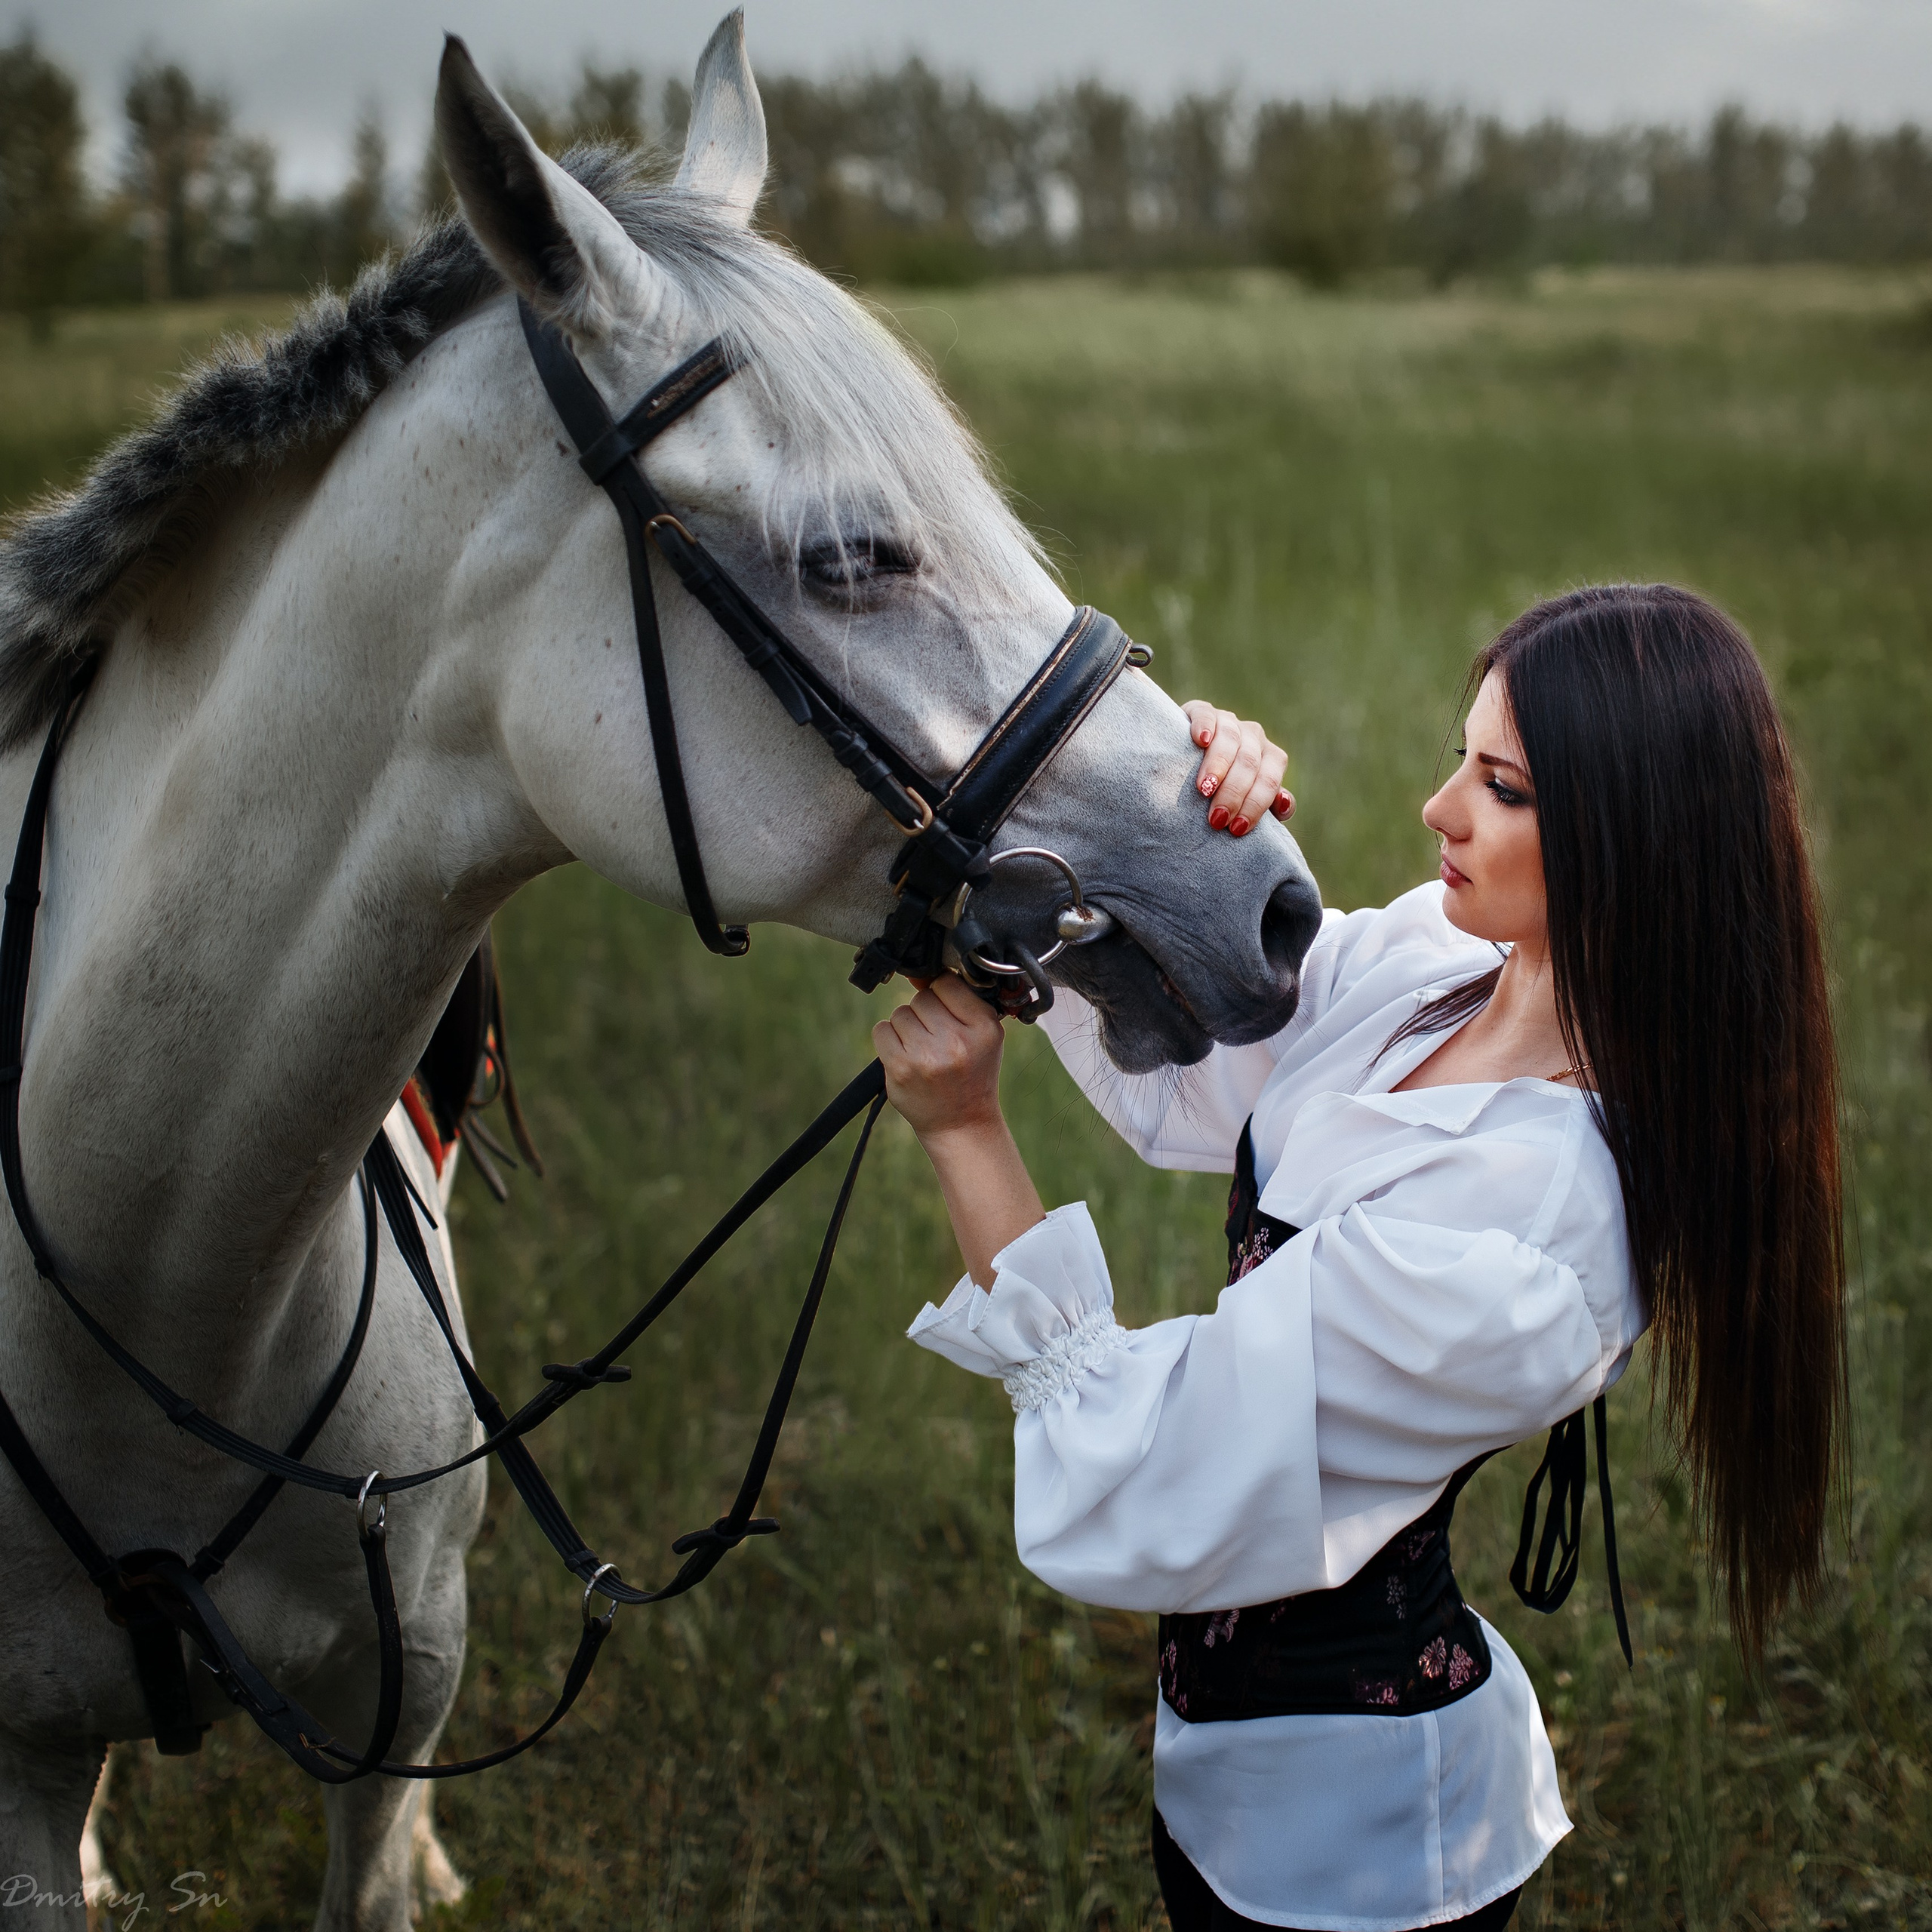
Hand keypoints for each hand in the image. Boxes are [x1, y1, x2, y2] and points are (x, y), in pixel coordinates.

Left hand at [874, 975, 1044, 1286]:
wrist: (961, 1123)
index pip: (946, 983)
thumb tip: (918, 970)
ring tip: (923, 1051)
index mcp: (984, 1027)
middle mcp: (956, 1041)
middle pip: (921, 998)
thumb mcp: (982, 1035)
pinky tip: (905, 1057)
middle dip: (924, 1015)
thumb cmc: (973, 1074)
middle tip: (936, 1040)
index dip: (943, 997)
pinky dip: (889, 1041)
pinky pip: (882, 1031)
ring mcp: (926, 1056)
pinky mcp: (900, 1069)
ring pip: (900, 1014)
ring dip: (906, 1028)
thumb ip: (958, 1000)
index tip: (948, 1016)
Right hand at [1182, 700, 1292, 836]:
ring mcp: (1228, 721)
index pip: (1269, 780)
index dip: (1255, 804)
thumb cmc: (1224, 789)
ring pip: (1231, 739)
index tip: (1237, 829)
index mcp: (1270, 758)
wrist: (1187, 761)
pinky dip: (1205, 726)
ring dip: (1218, 765)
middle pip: (1249, 762)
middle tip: (1217, 819)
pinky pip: (1206, 714)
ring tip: (1205, 789)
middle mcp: (1254, 736)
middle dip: (1233, 793)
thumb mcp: (1247, 798)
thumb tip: (1284, 804)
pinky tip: (1201, 740)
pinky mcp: (1201, 711)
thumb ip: (1269, 805)